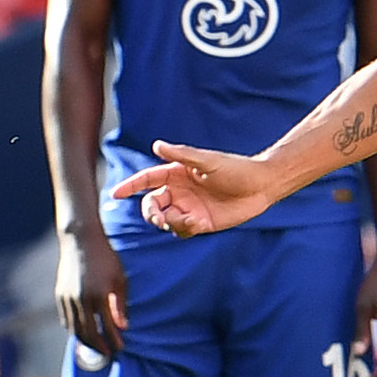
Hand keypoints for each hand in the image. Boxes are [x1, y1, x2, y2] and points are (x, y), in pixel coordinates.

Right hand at [56, 229, 127, 359]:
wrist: (80, 241)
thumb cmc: (106, 259)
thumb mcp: (119, 280)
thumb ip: (120, 305)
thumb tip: (123, 328)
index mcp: (99, 296)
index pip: (107, 327)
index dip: (114, 340)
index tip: (121, 348)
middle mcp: (81, 300)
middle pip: (89, 333)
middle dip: (99, 346)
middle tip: (108, 354)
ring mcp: (68, 298)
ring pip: (75, 328)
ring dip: (85, 340)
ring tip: (96, 346)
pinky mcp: (59, 295)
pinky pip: (66, 319)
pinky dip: (74, 328)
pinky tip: (82, 332)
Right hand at [112, 142, 274, 236]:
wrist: (261, 186)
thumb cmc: (236, 168)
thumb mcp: (208, 161)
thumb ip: (182, 156)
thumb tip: (157, 146)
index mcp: (177, 174)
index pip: (147, 180)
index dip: (131, 186)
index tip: (115, 193)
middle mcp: (179, 192)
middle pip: (152, 205)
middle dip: (151, 212)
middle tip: (160, 217)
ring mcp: (189, 208)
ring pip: (165, 220)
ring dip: (171, 222)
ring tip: (191, 219)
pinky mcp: (200, 222)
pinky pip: (182, 230)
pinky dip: (184, 228)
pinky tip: (199, 223)